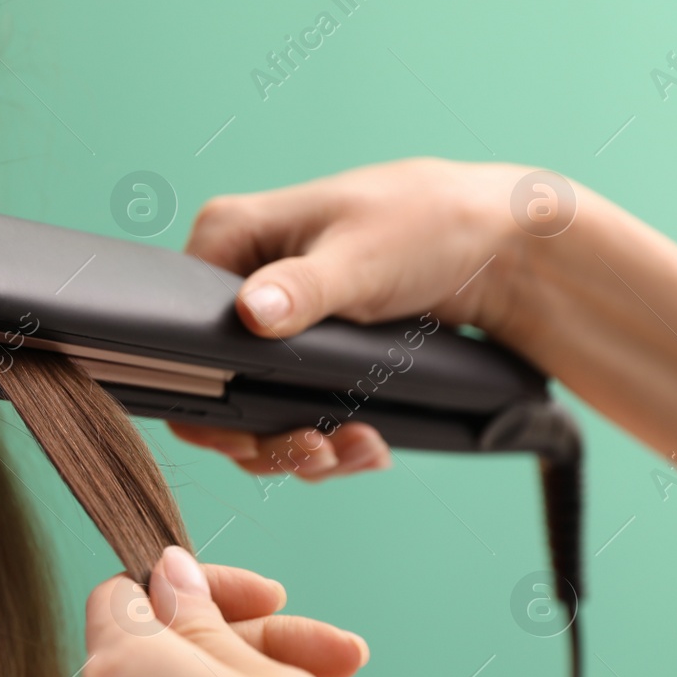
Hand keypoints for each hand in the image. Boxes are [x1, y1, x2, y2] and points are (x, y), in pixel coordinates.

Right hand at [171, 157, 576, 477]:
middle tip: (314, 452)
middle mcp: (238, 282)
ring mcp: (272, 325)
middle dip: (263, 434)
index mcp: (227, 239)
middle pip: (212, 386)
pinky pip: (291, 413)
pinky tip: (366, 444)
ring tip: (354, 450)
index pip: (176, 331)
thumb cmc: (427, 224)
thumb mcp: (361, 258)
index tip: (250, 434)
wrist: (500, 250)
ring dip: (300, 447)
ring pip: (252, 411)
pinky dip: (327, 441)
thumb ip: (302, 289)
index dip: (205, 394)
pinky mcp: (306, 355)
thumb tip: (251, 311)